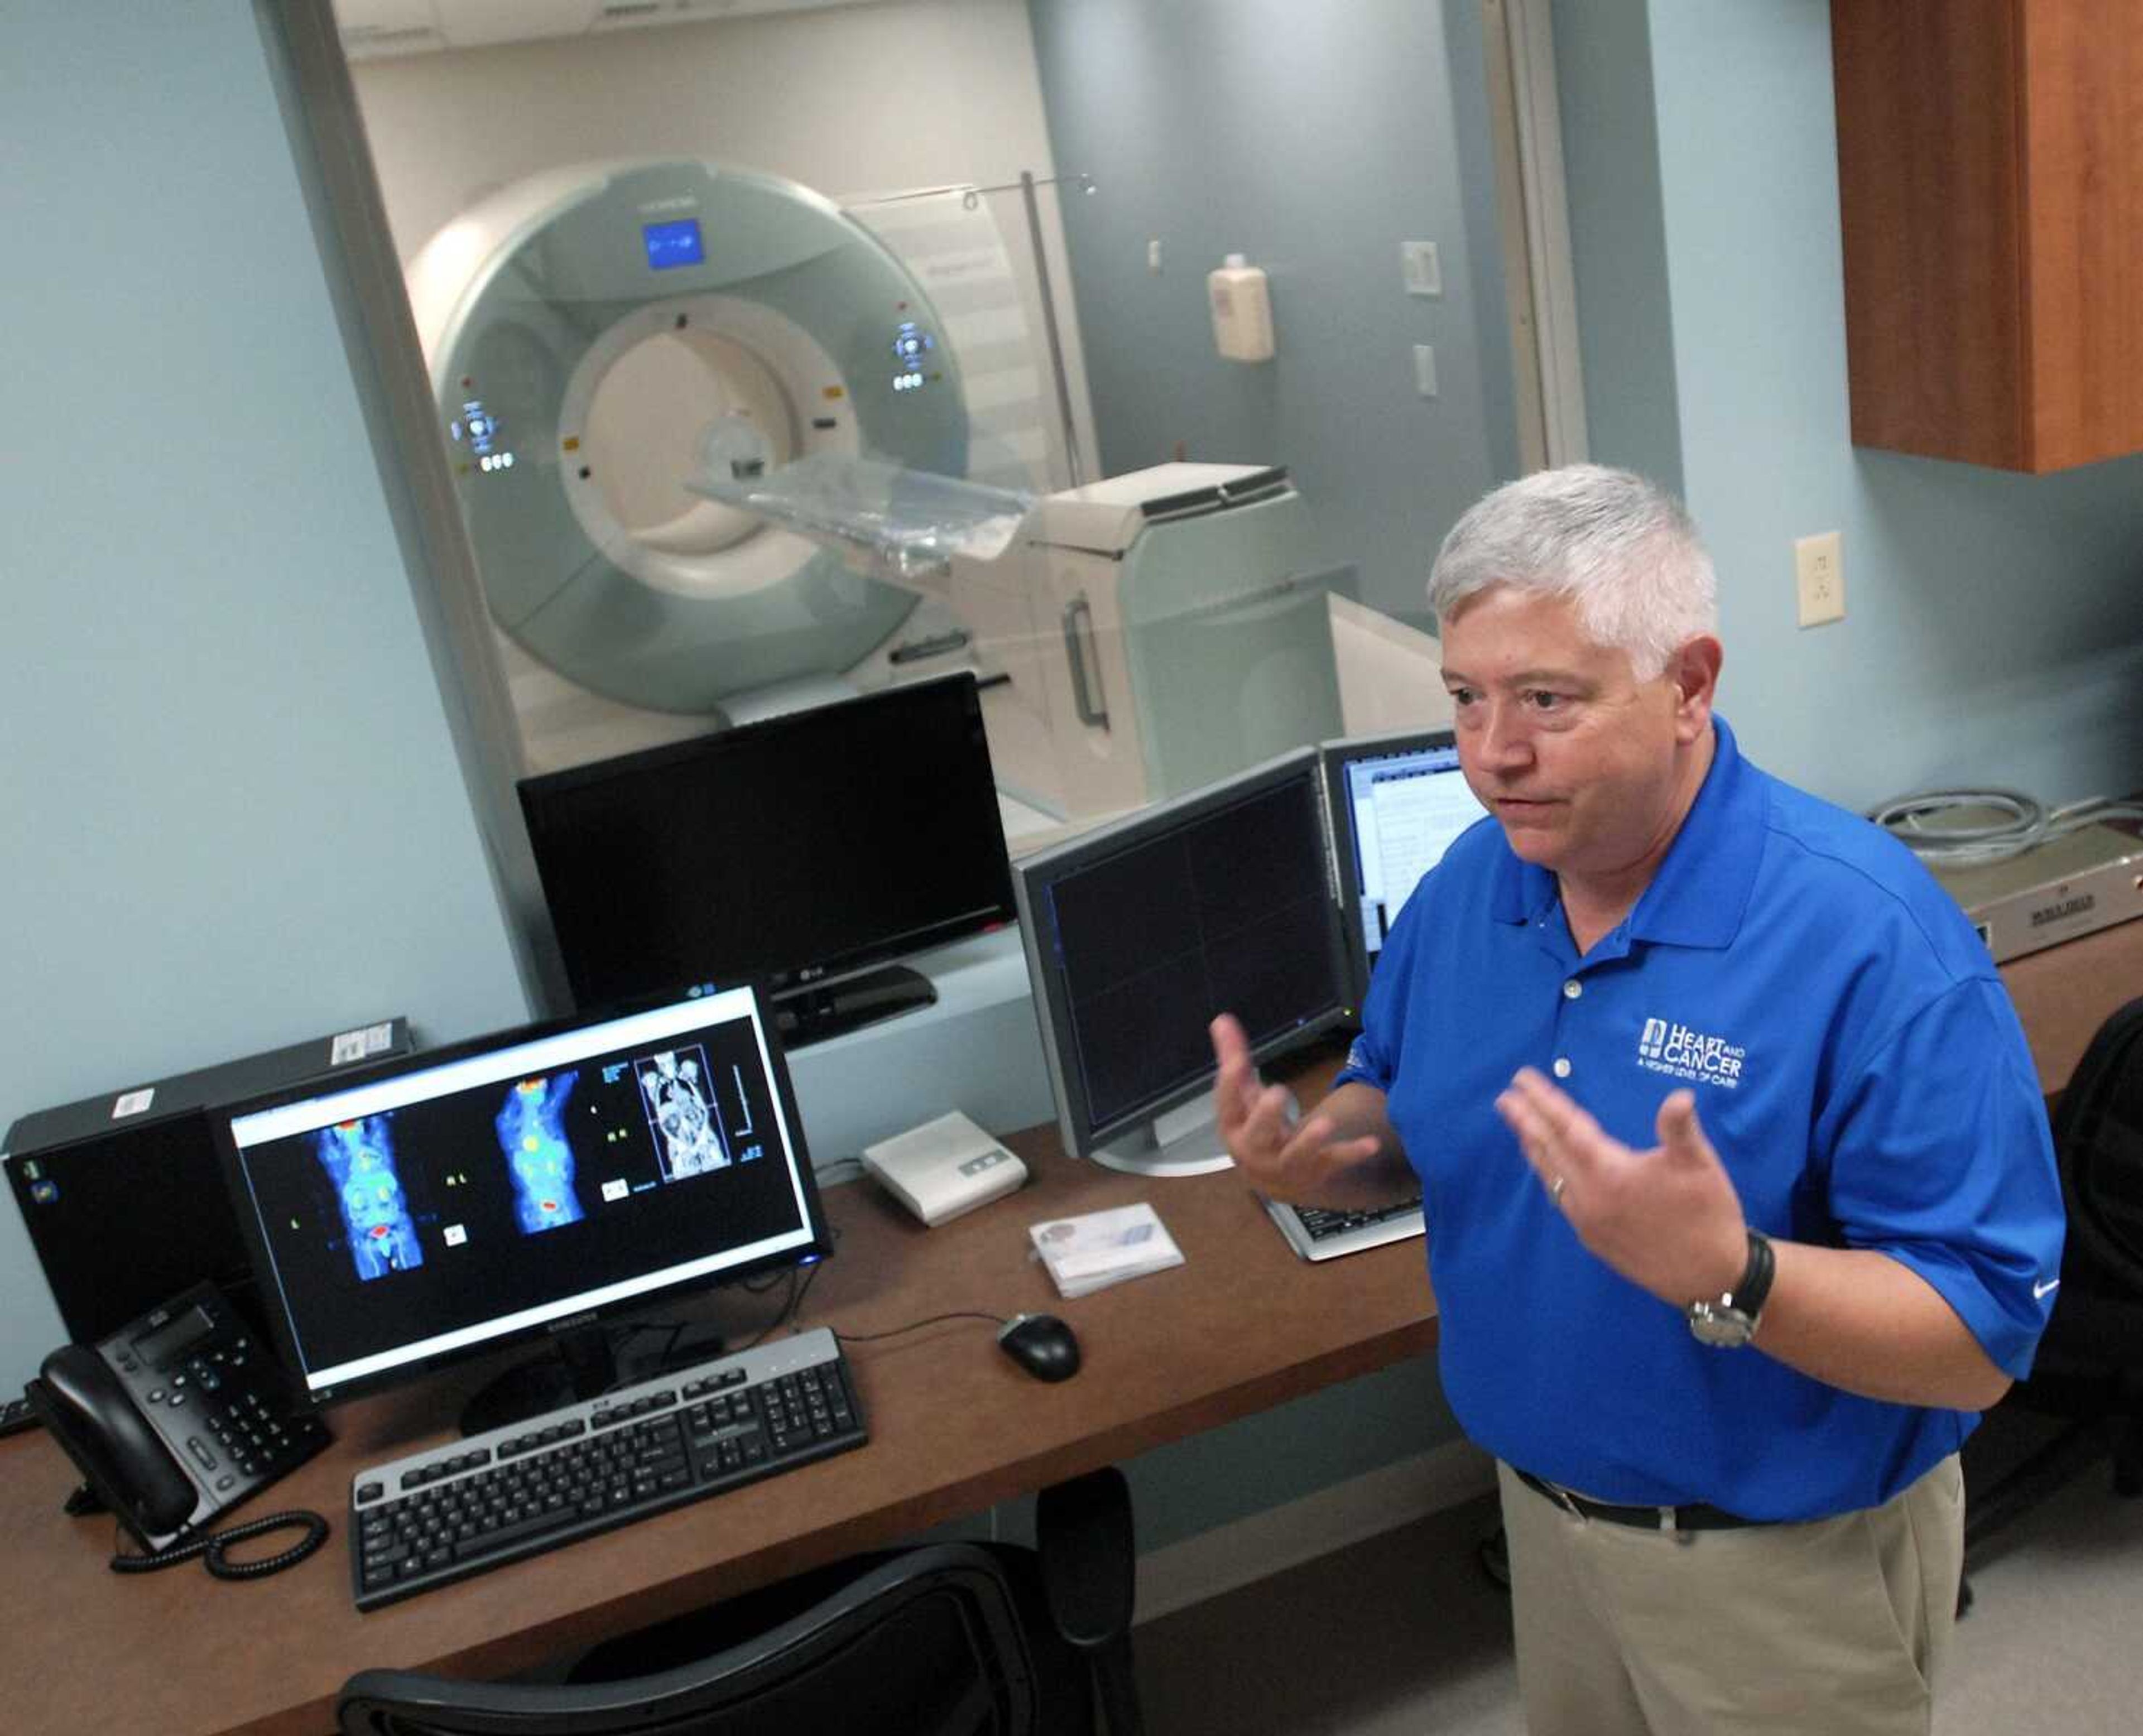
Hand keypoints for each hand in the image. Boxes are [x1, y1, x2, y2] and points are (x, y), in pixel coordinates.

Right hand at [1209, 1013, 1384, 1198]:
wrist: (1274, 1180)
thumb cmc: (1255, 1127)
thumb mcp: (1243, 1095)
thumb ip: (1234, 1057)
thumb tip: (1222, 1019)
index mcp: (1235, 1127)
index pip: (1228, 1106)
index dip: (1230, 1085)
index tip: (1237, 1062)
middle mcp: (1255, 1151)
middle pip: (1258, 1136)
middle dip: (1267, 1117)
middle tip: (1278, 1093)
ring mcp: (1287, 1163)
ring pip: (1295, 1154)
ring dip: (1310, 1140)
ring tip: (1325, 1123)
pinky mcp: (1316, 1169)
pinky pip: (1334, 1161)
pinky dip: (1352, 1153)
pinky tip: (1371, 1143)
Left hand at [1494, 1068, 1746, 1306]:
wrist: (1711, 1279)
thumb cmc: (1708, 1217)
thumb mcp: (1700, 1167)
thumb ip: (1680, 1129)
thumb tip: (1679, 1097)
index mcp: (1610, 1173)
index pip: (1567, 1127)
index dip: (1544, 1100)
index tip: (1522, 1080)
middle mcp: (1589, 1198)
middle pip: (1549, 1150)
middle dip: (1527, 1121)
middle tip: (1506, 1099)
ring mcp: (1588, 1222)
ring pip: (1551, 1177)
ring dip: (1534, 1149)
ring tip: (1520, 1129)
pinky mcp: (1594, 1240)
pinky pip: (1562, 1200)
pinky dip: (1550, 1177)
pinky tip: (1550, 1172)